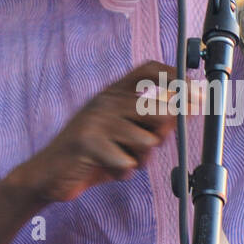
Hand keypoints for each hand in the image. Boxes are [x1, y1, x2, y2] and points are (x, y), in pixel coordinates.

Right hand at [7, 60, 177, 205]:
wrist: (48, 173)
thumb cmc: (91, 154)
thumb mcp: (122, 135)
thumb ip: (149, 124)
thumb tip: (182, 114)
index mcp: (113, 93)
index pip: (148, 70)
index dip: (175, 76)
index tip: (196, 90)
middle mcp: (106, 100)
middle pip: (159, 109)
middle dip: (162, 134)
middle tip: (145, 147)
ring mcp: (96, 119)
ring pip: (147, 141)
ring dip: (140, 159)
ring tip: (120, 160)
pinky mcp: (88, 142)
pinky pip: (127, 162)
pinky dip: (122, 172)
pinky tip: (107, 169)